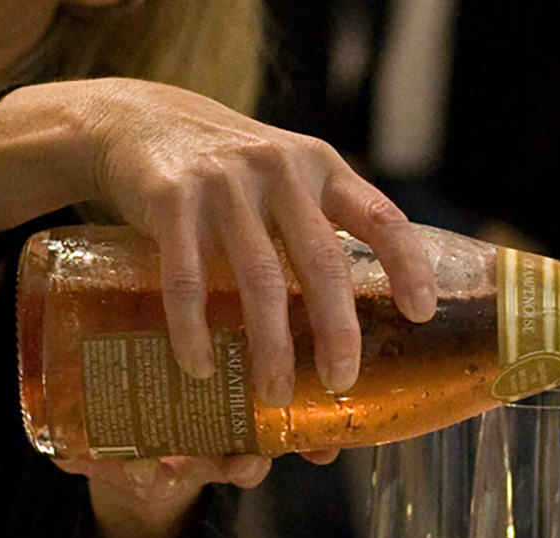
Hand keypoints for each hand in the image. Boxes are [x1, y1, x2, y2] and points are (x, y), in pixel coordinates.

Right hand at [80, 78, 437, 407]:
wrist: (137, 119)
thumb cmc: (224, 170)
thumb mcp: (282, 177)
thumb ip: (309, 236)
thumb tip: (337, 338)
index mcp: (320, 168)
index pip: (380, 216)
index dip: (408, 266)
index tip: (421, 314)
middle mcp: (280, 171)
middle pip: (322, 261)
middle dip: (336, 330)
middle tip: (341, 383)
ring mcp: (225, 184)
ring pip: (261, 277)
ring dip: (270, 345)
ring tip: (273, 395)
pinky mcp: (172, 199)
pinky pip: (187, 277)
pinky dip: (193, 329)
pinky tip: (199, 367)